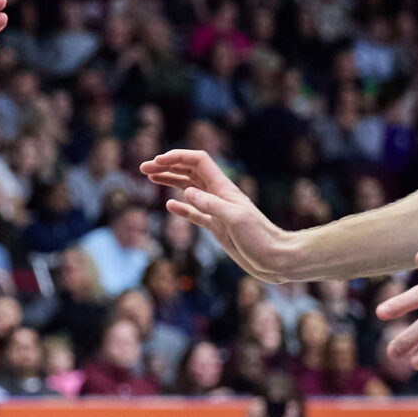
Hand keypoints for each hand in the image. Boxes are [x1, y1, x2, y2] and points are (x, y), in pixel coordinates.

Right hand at [138, 149, 302, 282]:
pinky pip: (194, 213)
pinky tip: (170, 206)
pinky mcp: (216, 227)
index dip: (177, 158)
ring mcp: (216, 211)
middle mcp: (219, 195)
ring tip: (151, 178)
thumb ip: (211, 205)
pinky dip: (181, 207)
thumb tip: (186, 192)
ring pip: (189, 189)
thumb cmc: (259, 238)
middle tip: (143, 168)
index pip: (198, 162)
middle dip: (167, 166)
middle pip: (189, 172)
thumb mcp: (235, 219)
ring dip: (170, 181)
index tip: (156, 162)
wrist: (274, 258)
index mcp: (223, 188)